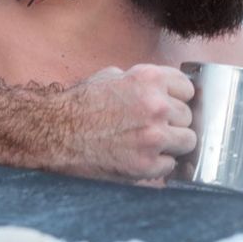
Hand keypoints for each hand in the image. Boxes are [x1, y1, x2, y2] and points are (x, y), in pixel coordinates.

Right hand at [52, 64, 195, 180]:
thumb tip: (166, 88)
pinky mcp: (146, 164)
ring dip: (172, 144)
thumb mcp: (112, 76)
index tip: (170, 106)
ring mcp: (154, 136)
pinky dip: (158, 165)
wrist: (54, 133)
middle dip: (173, 122)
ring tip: (150, 144)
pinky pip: (170, 165)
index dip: (177, 98)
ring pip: (188, 141)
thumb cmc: (80, 105)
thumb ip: (143, 81)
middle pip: (188, 116)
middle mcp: (156, 105)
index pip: (188, 89)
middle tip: (152, 127)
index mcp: (149, 79)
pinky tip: (140, 158)